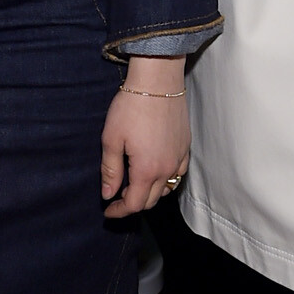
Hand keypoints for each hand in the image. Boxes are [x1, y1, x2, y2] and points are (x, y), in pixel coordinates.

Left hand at [101, 57, 189, 217]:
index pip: (135, 204)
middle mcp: (167, 169)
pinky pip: (179, 173)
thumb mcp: (111, 139)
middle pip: (151, 200)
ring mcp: (179, 158)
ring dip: (150, 193)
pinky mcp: (185, 147)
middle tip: (117, 198)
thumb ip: (110, 170)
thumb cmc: (131, 107)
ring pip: (167, 189)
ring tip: (135, 185)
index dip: (119, 211)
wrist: (158, 81)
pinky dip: (166, 180)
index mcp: (147, 170)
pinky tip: (156, 171)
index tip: (108, 211)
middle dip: (133, 203)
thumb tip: (108, 194)